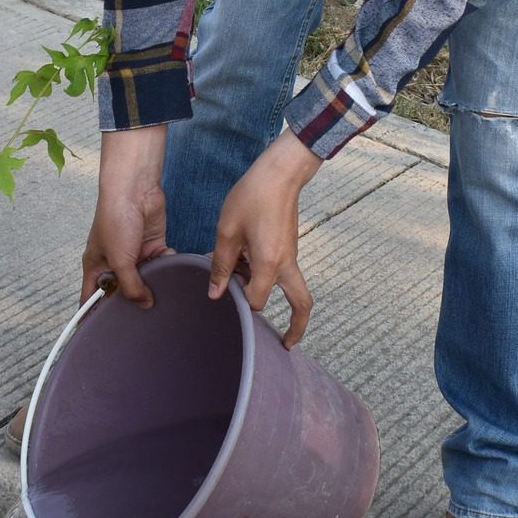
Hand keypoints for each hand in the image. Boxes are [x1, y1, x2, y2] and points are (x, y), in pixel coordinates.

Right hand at [81, 125, 169, 306]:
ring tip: (163, 299)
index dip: (91, 316)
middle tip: (143, 322)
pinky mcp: (152, 244)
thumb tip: (145, 305)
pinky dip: (167, 265)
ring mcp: (133, 253)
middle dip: (131, 302)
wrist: (134, 190)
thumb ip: (131, 286)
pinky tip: (172, 269)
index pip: (90, 297)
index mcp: (95, 266)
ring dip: (153, 284)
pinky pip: (161, 263)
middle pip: (121, 290)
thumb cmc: (115, 220)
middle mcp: (113, 261)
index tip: (98, 336)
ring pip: (144, 278)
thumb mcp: (120, 260)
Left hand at [208, 129, 321, 348]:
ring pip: (289, 287)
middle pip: (301, 304)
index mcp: (270, 264)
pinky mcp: (288, 246)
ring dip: (269, 292)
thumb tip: (216, 293)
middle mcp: (287, 264)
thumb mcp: (227, 231)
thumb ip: (221, 264)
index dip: (238, 302)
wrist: (280, 173)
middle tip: (285, 344)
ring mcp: (291, 255)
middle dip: (296, 327)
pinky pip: (282, 270)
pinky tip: (240, 263)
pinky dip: (265, 275)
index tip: (222, 297)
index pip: (256, 301)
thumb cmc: (252, 197)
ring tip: (238, 284)